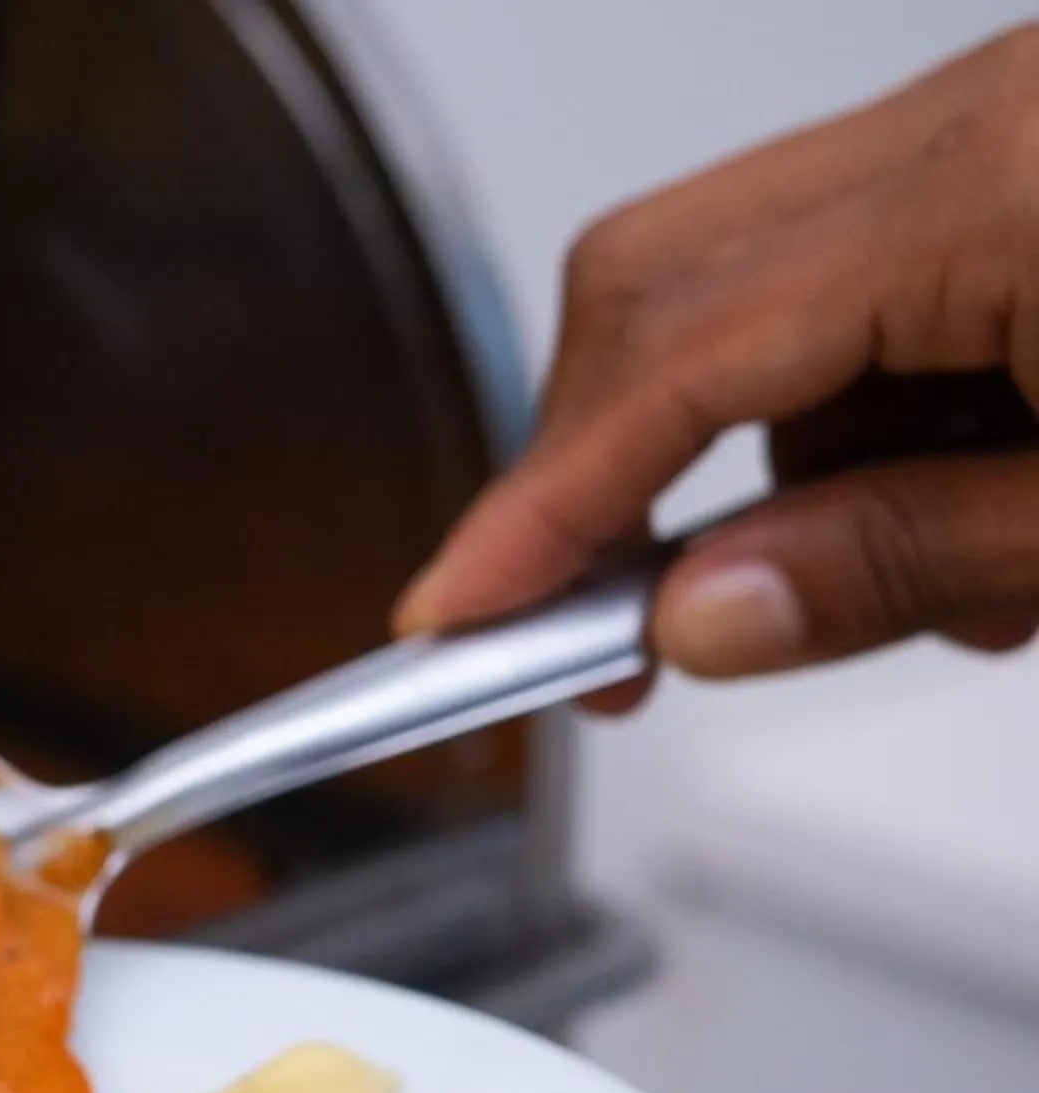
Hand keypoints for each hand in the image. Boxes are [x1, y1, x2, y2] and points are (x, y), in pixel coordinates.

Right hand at [395, 26, 1038, 697]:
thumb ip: (904, 558)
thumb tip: (697, 618)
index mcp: (1009, 187)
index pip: (687, 347)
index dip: (549, 497)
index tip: (459, 611)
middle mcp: (990, 117)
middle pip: (662, 272)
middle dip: (598, 462)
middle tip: (585, 626)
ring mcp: (1006, 119)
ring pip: (757, 282)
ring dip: (764, 454)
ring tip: (891, 580)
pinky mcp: (1027, 151)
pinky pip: (867, 273)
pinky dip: (863, 408)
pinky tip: (953, 498)